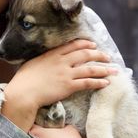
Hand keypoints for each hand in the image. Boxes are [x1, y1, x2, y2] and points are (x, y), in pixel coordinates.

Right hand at [1, 40, 115, 130]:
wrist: (23, 93)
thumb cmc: (23, 80)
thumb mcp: (32, 63)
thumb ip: (42, 60)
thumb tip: (46, 60)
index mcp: (52, 54)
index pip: (72, 45)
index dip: (85, 44)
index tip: (93, 45)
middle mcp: (61, 61)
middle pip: (85, 54)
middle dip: (98, 55)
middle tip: (107, 56)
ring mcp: (66, 74)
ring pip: (89, 69)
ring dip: (104, 69)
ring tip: (114, 70)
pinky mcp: (68, 86)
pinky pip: (87, 83)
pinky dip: (98, 82)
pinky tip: (106, 82)